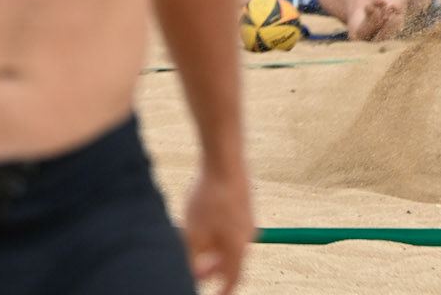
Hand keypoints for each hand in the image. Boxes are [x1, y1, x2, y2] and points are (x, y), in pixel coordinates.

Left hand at [182, 163, 252, 290]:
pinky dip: (218, 231)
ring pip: (231, 243)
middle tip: (196, 265)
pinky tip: (201, 216)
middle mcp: (248, 235)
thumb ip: (192, 260)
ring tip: (194, 236)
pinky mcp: (245, 204)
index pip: (233, 280)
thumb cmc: (208, 198)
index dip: (223, 291)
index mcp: (238, 248)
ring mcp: (248, 218)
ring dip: (214, 247)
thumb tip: (192, 275)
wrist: (225, 160)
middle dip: (213, 267)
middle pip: (232, 261)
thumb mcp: (192, 234)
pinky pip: (232, 227)